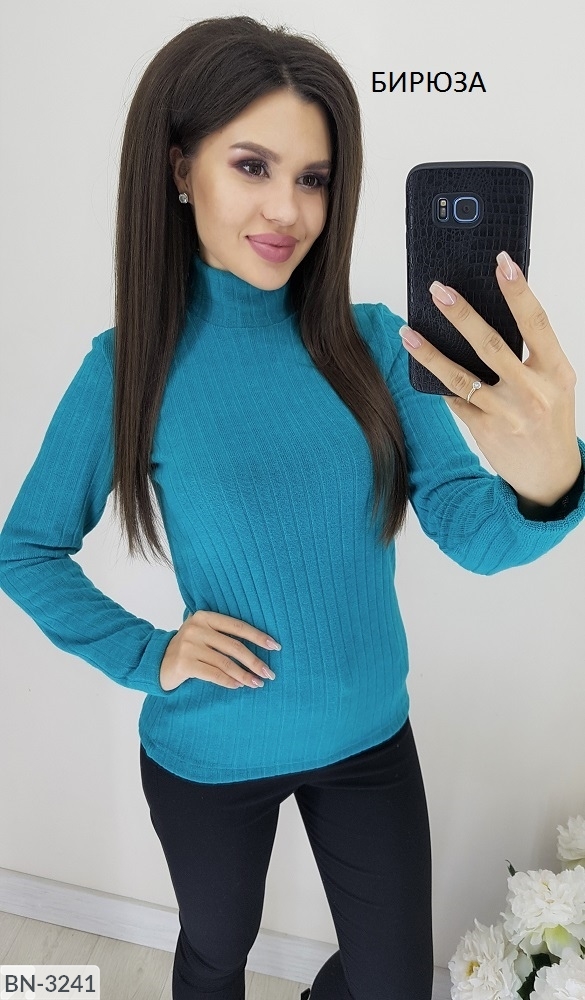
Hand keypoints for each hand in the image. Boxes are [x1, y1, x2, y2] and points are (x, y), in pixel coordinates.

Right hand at [159, 610, 278, 691]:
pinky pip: (214, 674)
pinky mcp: (184, 664)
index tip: (275, 647)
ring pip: (226, 663)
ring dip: (245, 675)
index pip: (237, 626)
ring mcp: (189, 646)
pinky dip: (229, 681)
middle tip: (270, 673)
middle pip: (234, 646)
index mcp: (204, 617)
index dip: (258, 636)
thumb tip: (260, 645)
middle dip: (255, 661)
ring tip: (258, 683)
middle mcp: (196, 628)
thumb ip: (222, 634)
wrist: (155, 661)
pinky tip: (239, 686)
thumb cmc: (187, 648)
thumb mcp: (202, 633)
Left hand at [398, 250, 581, 506]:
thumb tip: (491, 313)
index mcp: (556, 371)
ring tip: (408, 331)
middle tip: (439, 290)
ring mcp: (507, 414)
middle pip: (492, 345)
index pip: (536, 322)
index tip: (501, 262)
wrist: (551, 477)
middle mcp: (532, 392)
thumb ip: (531, 354)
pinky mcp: (485, 431)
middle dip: (462, 315)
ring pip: (460, 376)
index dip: (518, 291)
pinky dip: (438, 382)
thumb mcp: (554, 383)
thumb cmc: (551, 419)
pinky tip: (421, 364)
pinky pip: (455, 400)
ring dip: (430, 352)